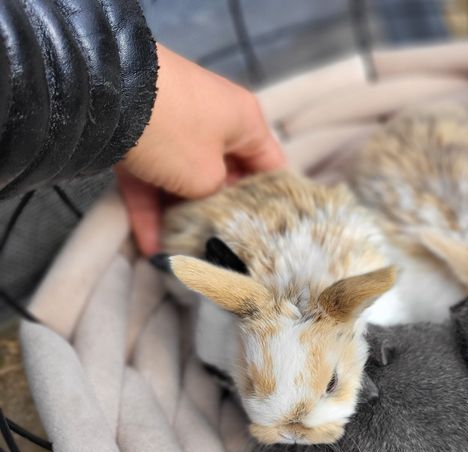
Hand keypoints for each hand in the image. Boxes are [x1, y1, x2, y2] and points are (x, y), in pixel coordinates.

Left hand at [116, 44, 285, 254]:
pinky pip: (152, 177)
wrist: (105, 91)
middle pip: (225, 177)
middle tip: (218, 250)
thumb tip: (210, 209)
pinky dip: (150, 208)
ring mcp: (174, 126)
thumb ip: (217, 198)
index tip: (267, 235)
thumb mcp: (207, 176)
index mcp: (245, 122)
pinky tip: (149, 245)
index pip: (271, 167)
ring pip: (184, 181)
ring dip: (180, 217)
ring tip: (179, 254)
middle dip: (218, 214)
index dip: (273, 203)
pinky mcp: (138, 136)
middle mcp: (214, 120)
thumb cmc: (174, 131)